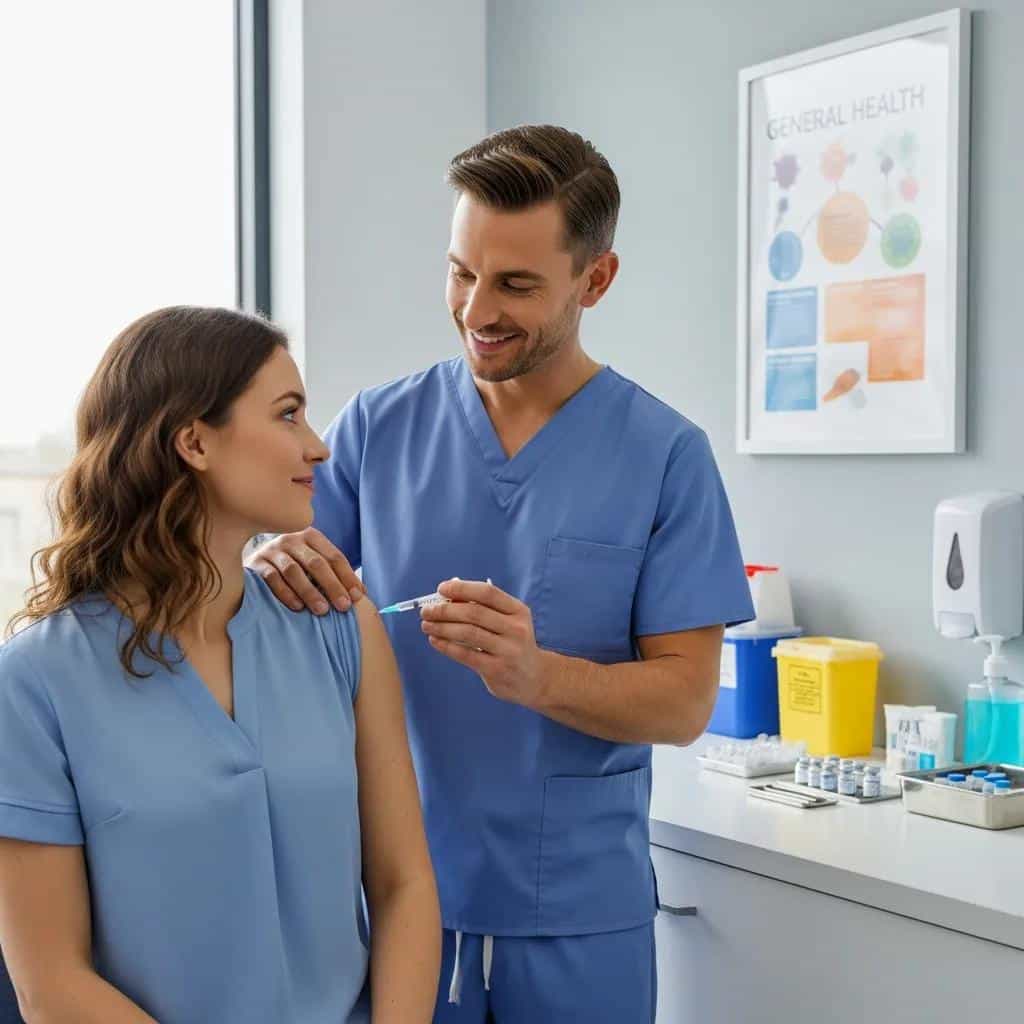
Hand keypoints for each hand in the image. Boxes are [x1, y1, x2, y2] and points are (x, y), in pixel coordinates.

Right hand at [246, 527, 362, 613]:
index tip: (358, 596)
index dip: (347, 577)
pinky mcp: (256, 564)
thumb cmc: (293, 565)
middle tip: (343, 606)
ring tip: (322, 610)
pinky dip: (286, 593)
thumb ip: (333, 573)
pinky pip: (272, 578)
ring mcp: (272, 550)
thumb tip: (361, 593)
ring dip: (310, 591)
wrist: (254, 561)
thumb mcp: (312, 562)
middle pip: (316, 563)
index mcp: (311, 536)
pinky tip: (297, 607)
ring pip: (294, 571)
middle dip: (332, 586)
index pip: (334, 556)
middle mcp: (292, 540)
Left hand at [419, 578, 547, 707]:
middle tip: (426, 610)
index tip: (441, 588)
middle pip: (474, 613)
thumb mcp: (506, 621)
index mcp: (518, 611)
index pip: (488, 593)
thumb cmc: (511, 643)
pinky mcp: (497, 669)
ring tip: (426, 624)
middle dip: (445, 610)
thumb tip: (446, 597)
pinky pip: (466, 654)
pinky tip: (434, 640)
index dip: (462, 588)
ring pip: (468, 633)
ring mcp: (508, 650)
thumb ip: (481, 608)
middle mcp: (516, 629)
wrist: (533, 678)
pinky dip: (446, 646)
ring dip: (442, 627)